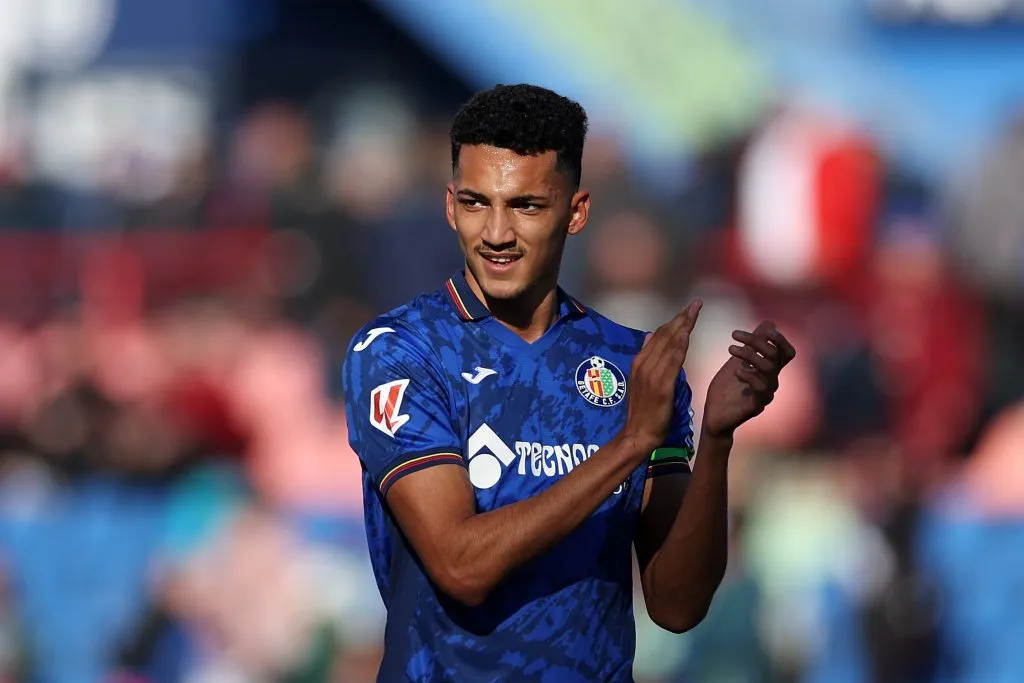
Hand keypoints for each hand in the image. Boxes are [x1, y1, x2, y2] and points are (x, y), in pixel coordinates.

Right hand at [621, 300, 702, 454]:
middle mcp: (643, 363)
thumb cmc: (643, 411)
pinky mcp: (660, 384)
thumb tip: (649, 335)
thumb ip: (647, 358)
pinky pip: (672, 360)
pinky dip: (680, 344)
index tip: (688, 309)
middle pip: (665, 335)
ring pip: (669, 343)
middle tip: (696, 303)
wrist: (638, 433)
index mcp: (639, 362)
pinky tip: (688, 334)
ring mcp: (651, 373)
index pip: (658, 336)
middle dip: (681, 318)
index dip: (674, 321)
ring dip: (683, 325)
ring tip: (695, 311)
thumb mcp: (642, 381)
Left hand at [703, 321, 795, 439]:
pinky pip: (761, 389)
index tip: (765, 329)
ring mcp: (765, 394)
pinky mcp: (756, 406)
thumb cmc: (726, 388)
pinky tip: (736, 371)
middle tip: (734, 334)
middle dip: (756, 341)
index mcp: (768, 370)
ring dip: (749, 354)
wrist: (714, 415)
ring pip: (769, 369)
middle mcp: (770, 381)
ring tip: (730, 349)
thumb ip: (752, 345)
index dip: (780, 340)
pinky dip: (750, 376)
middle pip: (775, 356)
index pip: (786, 353)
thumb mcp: (737, 361)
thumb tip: (769, 323)